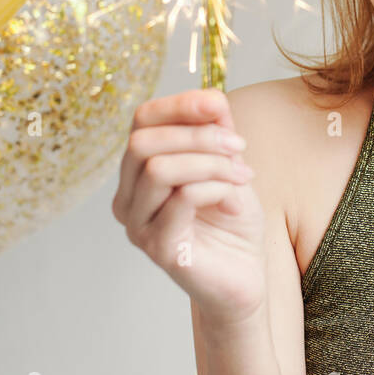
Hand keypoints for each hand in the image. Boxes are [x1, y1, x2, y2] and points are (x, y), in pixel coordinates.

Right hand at [113, 89, 267, 328]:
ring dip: (210, 162)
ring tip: (241, 174)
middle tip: (239, 147)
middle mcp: (127, 199)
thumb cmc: (232, 221)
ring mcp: (137, 226)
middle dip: (199, 135)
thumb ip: (216, 130)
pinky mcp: (158, 248)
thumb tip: (212, 97)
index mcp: (138, 173)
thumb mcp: (228, 164)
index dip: (179, 105)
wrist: (246, 277)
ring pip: (159, 168)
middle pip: (143, 142)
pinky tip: (234, 197)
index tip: (219, 106)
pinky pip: (182, 198)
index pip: (141, 120)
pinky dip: (216, 187)